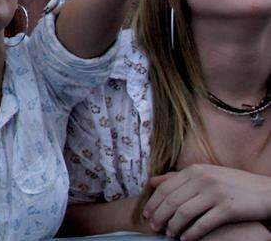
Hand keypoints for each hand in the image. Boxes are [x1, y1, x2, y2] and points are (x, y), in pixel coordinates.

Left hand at [144, 164, 270, 239]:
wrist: (267, 191)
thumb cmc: (234, 184)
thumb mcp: (206, 175)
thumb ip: (179, 178)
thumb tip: (152, 182)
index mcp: (195, 170)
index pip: (165, 187)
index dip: (153, 202)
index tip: (146, 214)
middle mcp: (203, 179)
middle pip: (172, 200)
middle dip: (159, 216)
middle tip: (153, 227)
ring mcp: (215, 193)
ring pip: (184, 213)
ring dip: (173, 226)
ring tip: (169, 234)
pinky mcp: (228, 209)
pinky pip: (203, 224)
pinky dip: (191, 234)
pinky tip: (186, 240)